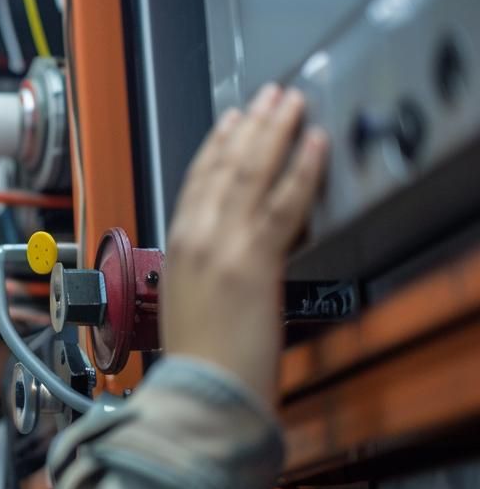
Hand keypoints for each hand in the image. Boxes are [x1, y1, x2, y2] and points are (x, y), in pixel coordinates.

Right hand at [161, 84, 329, 405]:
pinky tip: (314, 144)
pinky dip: (300, 170)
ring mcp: (222, 247)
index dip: (217, 146)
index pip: (196, 181)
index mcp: (174, 248)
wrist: (200, 393)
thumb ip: (204, 269)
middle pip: (224, 168)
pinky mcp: (253, 261)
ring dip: (275, 133)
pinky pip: (282, 204)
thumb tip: (228, 254)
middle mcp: (194, 239)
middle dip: (251, 127)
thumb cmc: (197, 362)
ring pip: (251, 175)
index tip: (235, 122)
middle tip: (272, 96)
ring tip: (292, 104)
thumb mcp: (188, 303)